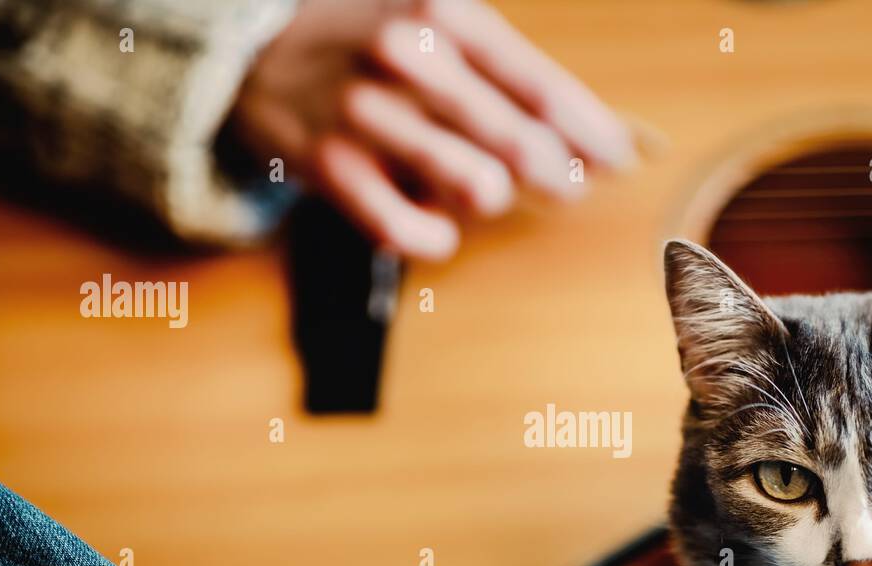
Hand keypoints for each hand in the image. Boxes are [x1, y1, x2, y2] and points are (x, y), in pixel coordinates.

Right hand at [231, 0, 634, 259]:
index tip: (620, 162)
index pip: (541, 86)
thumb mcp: (435, 22)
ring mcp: (366, 114)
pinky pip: (410, 230)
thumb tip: (587, 139)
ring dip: (492, 198)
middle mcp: (407, 57)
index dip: (591, 133)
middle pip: (520, 143)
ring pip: (476, 189)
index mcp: (444, 14)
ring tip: (482, 189)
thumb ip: (505, 74)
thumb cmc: (367, 39)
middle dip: (559, 176)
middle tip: (567, 188)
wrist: (251, 48)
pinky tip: (439, 227)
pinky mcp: (331, 167)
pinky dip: (437, 237)